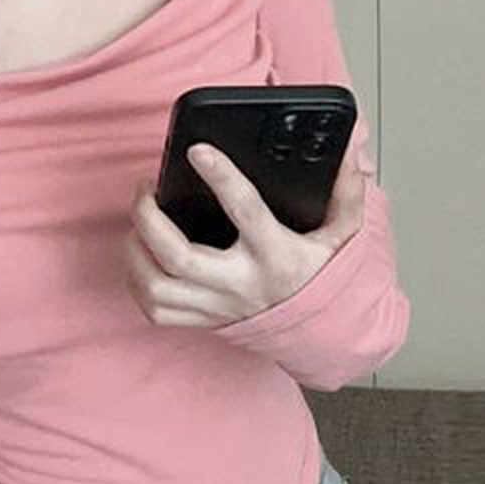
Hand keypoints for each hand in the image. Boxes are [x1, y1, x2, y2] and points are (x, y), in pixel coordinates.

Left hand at [123, 137, 374, 327]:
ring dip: (135, 249)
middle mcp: (241, 283)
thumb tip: (349, 149)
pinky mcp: (204, 321)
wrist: (321, 334)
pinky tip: (140, 255)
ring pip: (157, 286)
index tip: (199, 150)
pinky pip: (155, 310)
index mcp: (276, 254)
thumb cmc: (323, 277)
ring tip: (139, 219)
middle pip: (178, 257)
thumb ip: (346, 190)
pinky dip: (137, 281)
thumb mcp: (344, 233)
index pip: (245, 211)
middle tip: (146, 188)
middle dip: (150, 217)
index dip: (221, 177)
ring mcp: (218, 306)